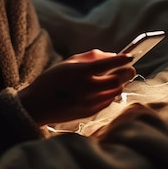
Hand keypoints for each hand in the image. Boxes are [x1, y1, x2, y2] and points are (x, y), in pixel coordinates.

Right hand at [18, 49, 135, 125]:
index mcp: (80, 72)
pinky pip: (108, 101)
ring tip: (115, 78)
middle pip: (118, 79)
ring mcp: (89, 102)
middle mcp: (87, 88)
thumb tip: (112, 56)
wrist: (37, 105)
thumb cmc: (52, 80)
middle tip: (129, 68)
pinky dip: (110, 93)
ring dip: (119, 83)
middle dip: (127, 72)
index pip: (108, 63)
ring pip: (116, 91)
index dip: (122, 59)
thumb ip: (91, 57)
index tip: (130, 56)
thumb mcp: (68, 63)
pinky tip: (104, 89)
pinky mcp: (90, 112)